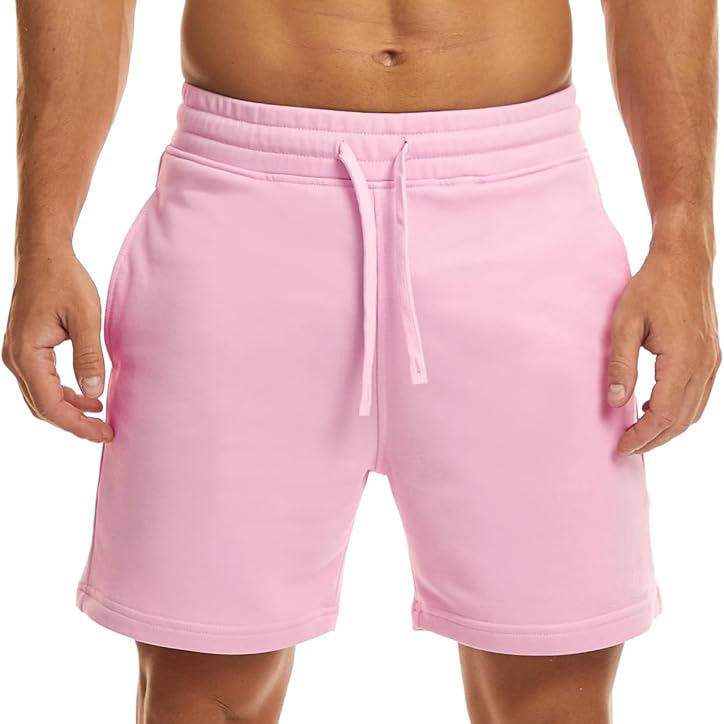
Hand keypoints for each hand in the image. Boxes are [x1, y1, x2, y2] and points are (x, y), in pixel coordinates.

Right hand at [3, 246, 112, 442]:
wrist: (44, 254)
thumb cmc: (65, 280)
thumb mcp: (86, 318)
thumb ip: (90, 356)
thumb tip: (95, 394)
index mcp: (27, 354)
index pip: (51, 404)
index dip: (78, 424)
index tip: (105, 433)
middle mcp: (16, 358)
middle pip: (43, 407)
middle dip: (75, 424)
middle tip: (106, 432)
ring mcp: (18, 355)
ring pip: (41, 397)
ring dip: (70, 410)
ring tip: (101, 417)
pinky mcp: (26, 349)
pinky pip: (42, 382)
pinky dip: (65, 394)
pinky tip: (89, 396)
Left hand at [607, 239, 719, 454]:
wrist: (683, 260)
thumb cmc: (651, 288)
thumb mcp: (624, 324)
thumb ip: (620, 365)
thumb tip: (615, 401)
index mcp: (683, 359)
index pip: (664, 414)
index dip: (642, 435)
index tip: (620, 447)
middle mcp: (704, 365)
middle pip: (681, 420)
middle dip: (653, 439)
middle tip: (626, 448)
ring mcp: (712, 362)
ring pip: (693, 412)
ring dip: (667, 429)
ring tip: (638, 435)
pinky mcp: (711, 356)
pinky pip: (698, 396)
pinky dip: (678, 412)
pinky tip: (655, 410)